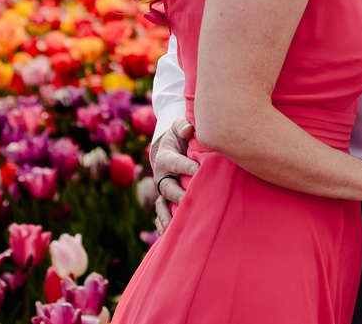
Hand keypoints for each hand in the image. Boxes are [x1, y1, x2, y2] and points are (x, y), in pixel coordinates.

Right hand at [150, 117, 197, 231]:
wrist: (168, 148)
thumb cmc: (179, 137)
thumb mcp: (179, 127)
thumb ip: (183, 126)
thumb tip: (189, 130)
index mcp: (166, 158)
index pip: (176, 163)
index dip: (186, 166)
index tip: (199, 170)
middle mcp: (162, 176)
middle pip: (168, 187)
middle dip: (178, 194)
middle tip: (190, 200)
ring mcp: (163, 190)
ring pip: (162, 205)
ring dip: (168, 216)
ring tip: (176, 226)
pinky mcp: (166, 200)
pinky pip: (162, 214)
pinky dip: (163, 225)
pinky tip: (169, 235)